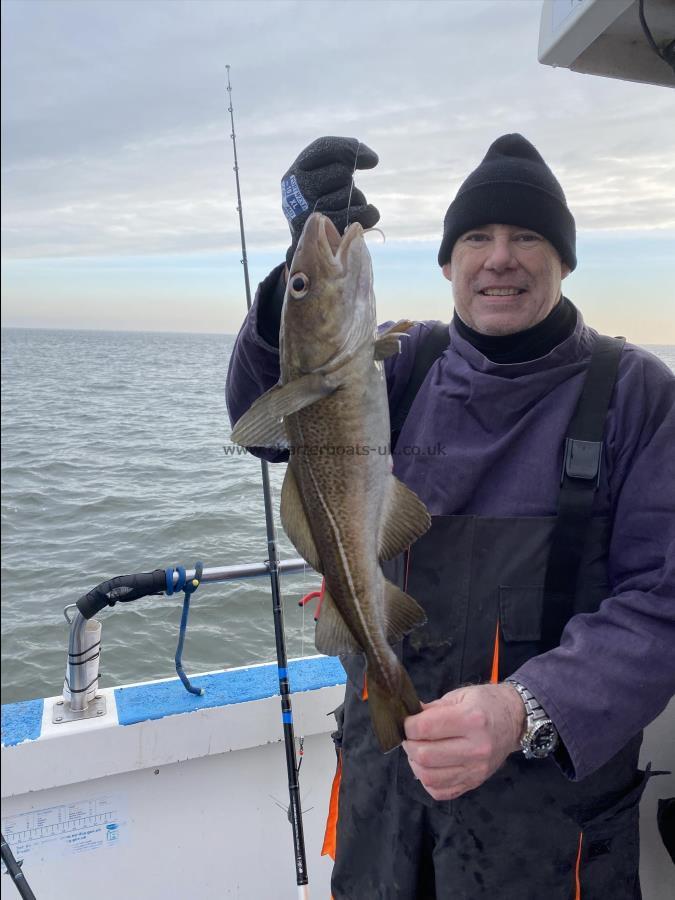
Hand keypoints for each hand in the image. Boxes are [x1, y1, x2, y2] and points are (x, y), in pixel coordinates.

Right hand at [281, 136, 379, 266]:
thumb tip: (371, 158)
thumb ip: (341, 159)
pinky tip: (368, 213)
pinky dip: (368, 213)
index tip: (372, 160)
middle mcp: (298, 192)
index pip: (324, 149)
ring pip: (350, 193)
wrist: (309, 247)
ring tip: (346, 207)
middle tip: (341, 192)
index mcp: (294, 174)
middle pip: (342, 172)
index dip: (349, 149)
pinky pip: (357, 214)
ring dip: (356, 199)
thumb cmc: (319, 206)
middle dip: (348, 181)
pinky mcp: (326, 233)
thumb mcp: (319, 179)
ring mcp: (310, 213)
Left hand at [403, 683, 525, 801]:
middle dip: (409, 745)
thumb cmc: (486, 703)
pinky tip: (430, 766)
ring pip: (430, 777)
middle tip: (411, 737)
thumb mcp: (459, 696)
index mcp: (471, 719)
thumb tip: (408, 718)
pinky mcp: (475, 782)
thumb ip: (432, 709)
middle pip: (425, 755)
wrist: (514, 720)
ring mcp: (476, 769)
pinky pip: (441, 792)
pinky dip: (428, 781)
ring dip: (416, 764)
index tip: (407, 721)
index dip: (408, 725)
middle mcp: (476, 748)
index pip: (425, 728)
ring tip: (419, 751)